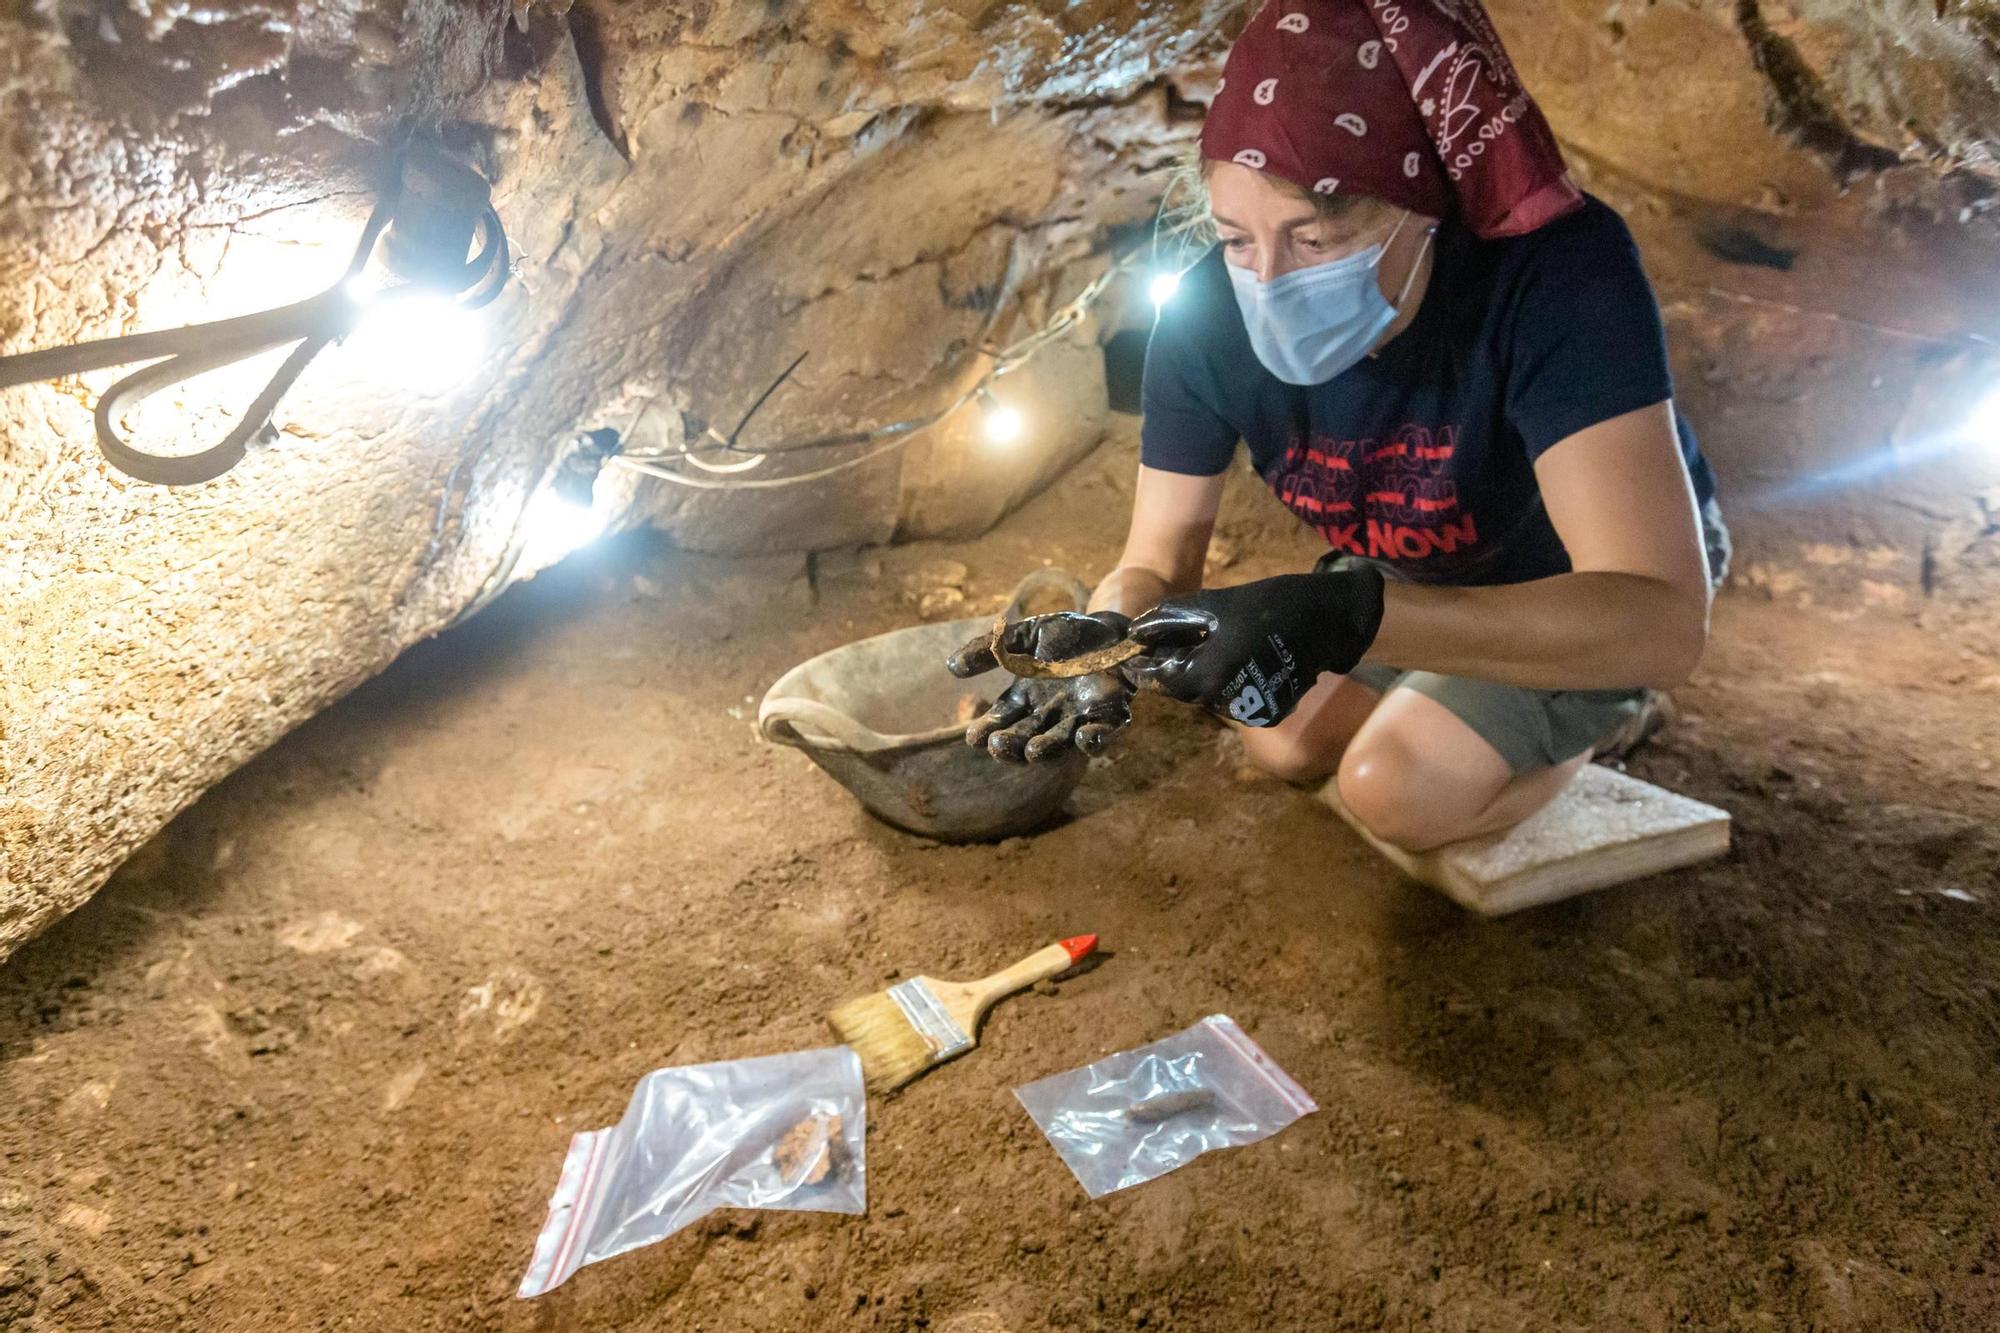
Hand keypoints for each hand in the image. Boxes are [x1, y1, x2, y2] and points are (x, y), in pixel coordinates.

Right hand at [945, 611, 1135, 761]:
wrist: (1111, 628)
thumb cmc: (1066, 635)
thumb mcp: (1024, 636)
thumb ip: (989, 650)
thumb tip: (950, 666)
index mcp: (1025, 699)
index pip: (1001, 720)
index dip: (987, 729)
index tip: (974, 737)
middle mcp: (1049, 715)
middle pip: (1024, 737)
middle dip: (1010, 745)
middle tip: (997, 745)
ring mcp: (1078, 718)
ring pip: (1058, 743)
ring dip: (1045, 750)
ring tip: (1032, 751)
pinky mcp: (1109, 716)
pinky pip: (1102, 735)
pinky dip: (1093, 741)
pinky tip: (1084, 739)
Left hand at [1126, 567, 1385, 726]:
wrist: (1328, 619)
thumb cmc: (1268, 605)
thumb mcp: (1213, 604)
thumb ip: (1170, 619)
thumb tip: (1137, 632)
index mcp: (1209, 675)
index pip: (1161, 681)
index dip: (1145, 669)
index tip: (1135, 657)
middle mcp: (1227, 702)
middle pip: (1185, 691)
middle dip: (1175, 670)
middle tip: (1168, 648)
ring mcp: (1251, 712)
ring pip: (1209, 698)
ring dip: (1200, 678)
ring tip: (1204, 650)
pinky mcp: (1269, 713)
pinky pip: (1234, 701)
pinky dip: (1226, 684)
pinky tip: (1234, 660)